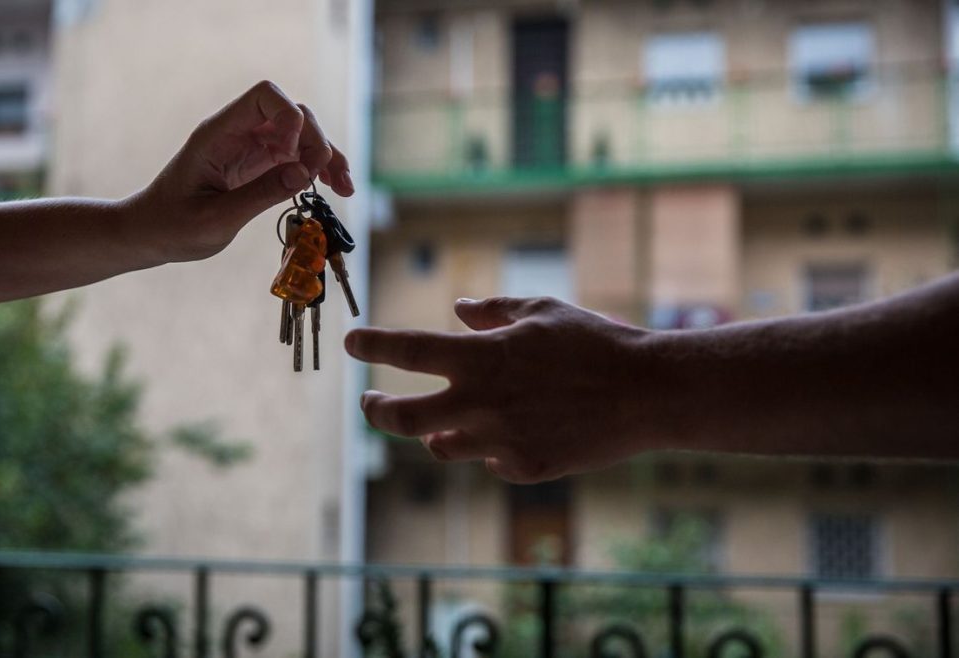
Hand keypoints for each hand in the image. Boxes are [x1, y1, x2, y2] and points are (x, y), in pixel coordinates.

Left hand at [126, 80, 352, 262]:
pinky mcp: (259, 166)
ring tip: (345, 187)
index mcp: (219, 134)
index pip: (264, 96)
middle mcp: (238, 133)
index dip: (289, 116)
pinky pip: (296, 158)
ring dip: (327, 156)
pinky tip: (335, 188)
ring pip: (301, 136)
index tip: (296, 152)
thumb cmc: (174, 226)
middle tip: (328, 178)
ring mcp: (251, 148)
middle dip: (317, 141)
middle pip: (293, 114)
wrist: (151, 234)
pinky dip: (317, 170)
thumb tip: (304, 172)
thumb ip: (261, 194)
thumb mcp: (216, 219)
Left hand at [345, 297, 664, 482]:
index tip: (352, 341)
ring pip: (439, 445)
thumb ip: (492, 310)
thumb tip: (457, 309)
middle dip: (375, 409)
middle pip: (400, 417)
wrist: (647, 394)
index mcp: (482, 357)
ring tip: (439, 419)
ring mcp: (499, 441)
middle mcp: (481, 403)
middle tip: (370, 401)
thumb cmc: (596, 341)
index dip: (372, 345)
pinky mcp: (523, 468)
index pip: (407, 350)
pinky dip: (486, 447)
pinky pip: (487, 460)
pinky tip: (502, 433)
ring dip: (433, 430)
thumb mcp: (542, 311)